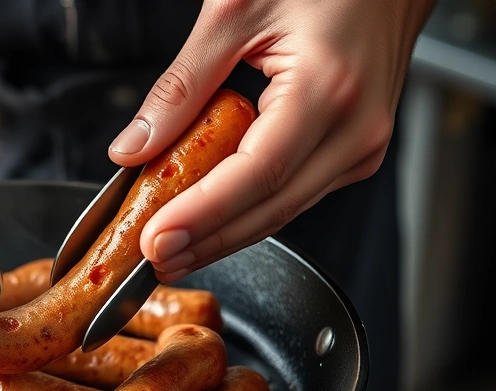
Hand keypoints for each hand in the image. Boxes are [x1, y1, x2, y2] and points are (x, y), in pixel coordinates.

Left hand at [109, 0, 435, 281]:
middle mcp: (356, 130)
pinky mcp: (353, 152)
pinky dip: (247, 211)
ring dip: (224, 234)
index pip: (257, 175)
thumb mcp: (234, 12)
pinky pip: (293, 193)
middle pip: (271, 209)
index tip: (157, 239)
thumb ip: (181, 85)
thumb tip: (133, 147)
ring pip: (283, 210)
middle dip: (207, 242)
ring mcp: (361, 147)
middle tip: (154, 261)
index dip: (203, 214)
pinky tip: (208, 221)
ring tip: (171, 250)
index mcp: (330, 90)